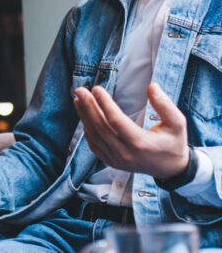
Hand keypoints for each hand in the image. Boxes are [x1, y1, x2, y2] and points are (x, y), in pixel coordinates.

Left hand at [73, 83, 188, 178]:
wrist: (170, 169)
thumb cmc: (173, 142)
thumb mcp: (177, 123)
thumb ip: (165, 105)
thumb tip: (151, 86)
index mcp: (141, 144)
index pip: (116, 121)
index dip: (104, 103)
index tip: (96, 88)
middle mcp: (125, 154)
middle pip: (100, 128)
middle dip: (88, 107)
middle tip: (80, 90)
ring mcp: (117, 160)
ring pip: (94, 136)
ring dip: (84, 116)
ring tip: (78, 99)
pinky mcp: (111, 162)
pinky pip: (94, 145)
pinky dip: (87, 129)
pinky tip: (84, 115)